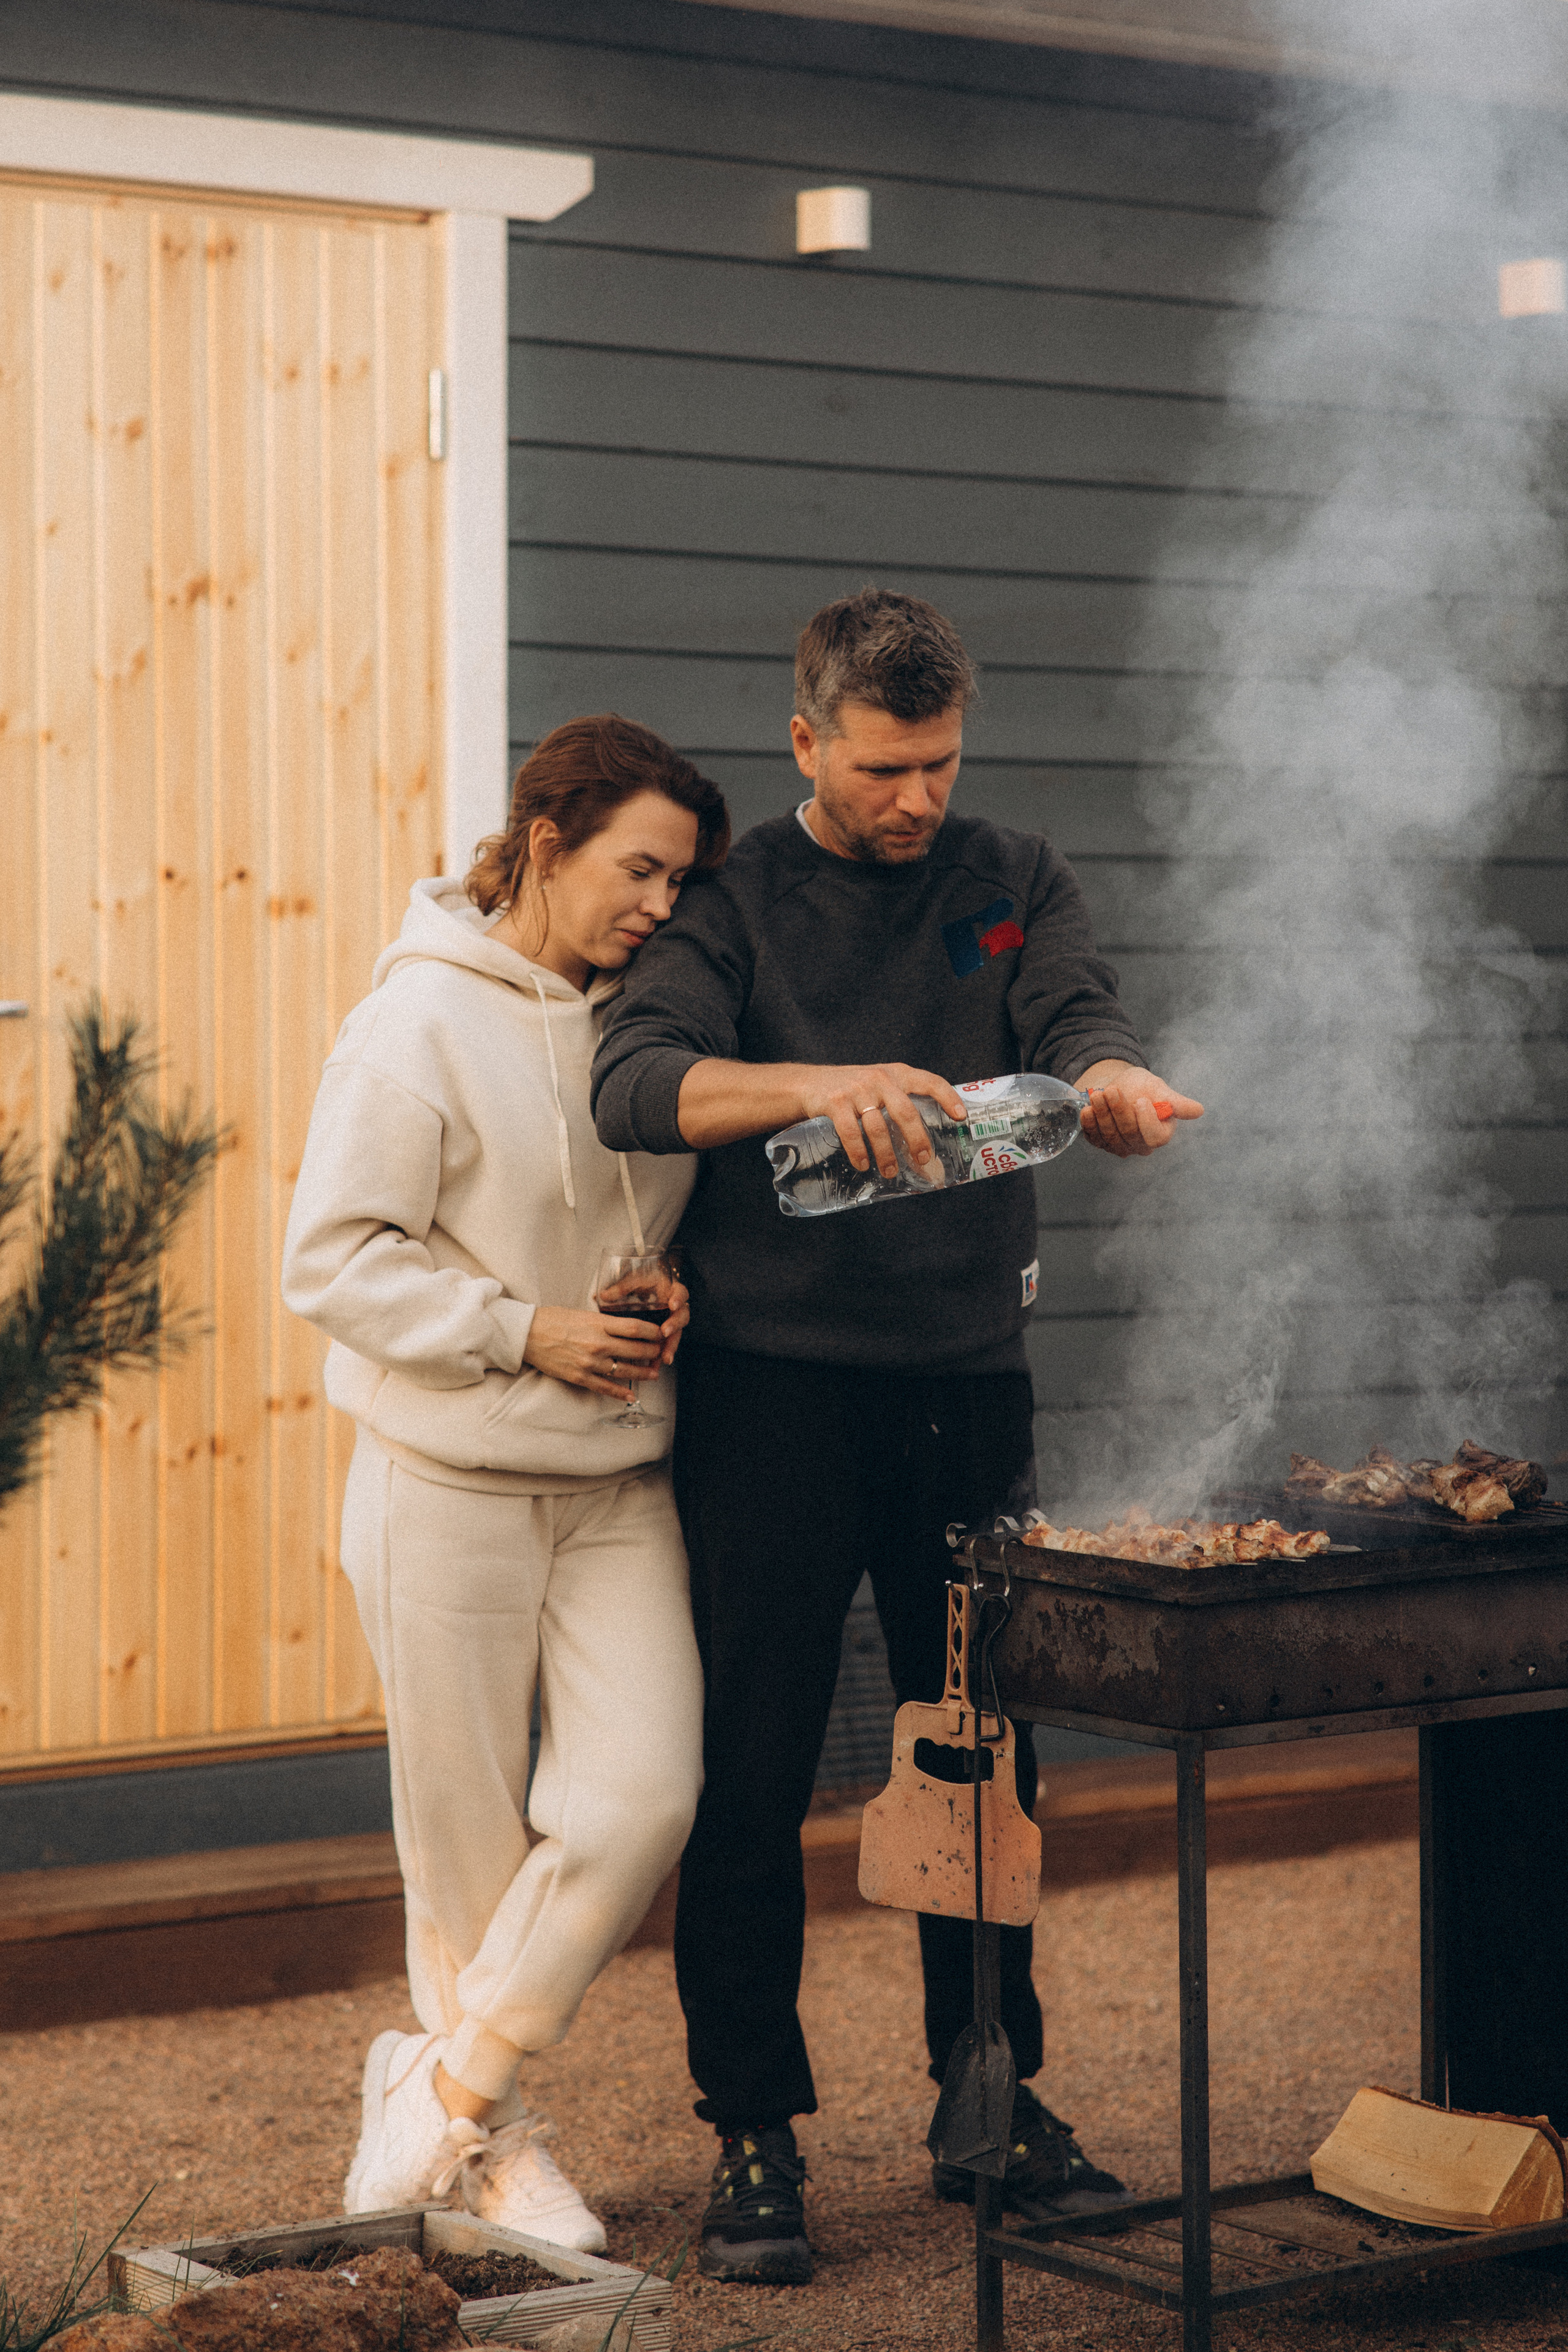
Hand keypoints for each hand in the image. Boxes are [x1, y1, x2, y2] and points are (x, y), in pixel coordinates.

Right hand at [522, 1296, 684, 1403]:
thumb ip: (604, 1322)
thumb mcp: (583, 1313)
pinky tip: (631, 1395)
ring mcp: (590, 1363)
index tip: (661, 1333)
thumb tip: (624, 1327)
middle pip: (635, 1350)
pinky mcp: (580, 1377)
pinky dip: (620, 1393)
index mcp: (599, 1324)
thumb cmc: (553, 1319)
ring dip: (643, 1373)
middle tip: (660, 1353)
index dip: (653, 1332)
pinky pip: (605, 1387)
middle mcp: (598, 1344)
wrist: (527, 1334)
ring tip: (653, 1374)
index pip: (635, 1328)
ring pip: (625, 1370)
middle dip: (652, 1352)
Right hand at [799, 1062, 967, 1179]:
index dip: (948, 1097)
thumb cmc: (854, 1091)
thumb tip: (927, 1148)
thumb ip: (901, 1104)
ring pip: (878, 1127)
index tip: (961, 1117)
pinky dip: (858, 1152)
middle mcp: (880, 1079)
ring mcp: (856, 1090)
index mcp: (897, 1074)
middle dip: (917, 1139)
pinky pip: (850, 1132)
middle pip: (906, 1112)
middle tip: (923, 1160)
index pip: (929, 1081)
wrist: (810, 1083)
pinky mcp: (835, 1102)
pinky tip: (862, 1164)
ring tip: (890, 1172)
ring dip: (886, 1154)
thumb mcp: (880, 1086)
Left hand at [1076, 1061, 1203, 1158]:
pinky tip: (1087, 1109)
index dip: (1146, 1120)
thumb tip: (1199, 1111)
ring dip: (1102, 1114)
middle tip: (1111, 1090)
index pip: (1154, 1137)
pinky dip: (1089, 1123)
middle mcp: (1142, 1146)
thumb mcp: (1160, 1090)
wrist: (1119, 1087)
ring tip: (1098, 1094)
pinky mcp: (1102, 1143)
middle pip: (1129, 1133)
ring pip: (1110, 1135)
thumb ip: (1176, 1103)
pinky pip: (1094, 1137)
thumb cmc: (1142, 1088)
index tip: (1140, 1100)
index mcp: (1161, 1134)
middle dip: (1118, 1110)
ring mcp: (1121, 1147)